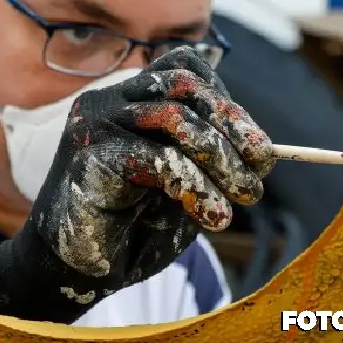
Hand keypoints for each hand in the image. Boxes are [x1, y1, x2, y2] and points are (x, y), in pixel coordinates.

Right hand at [0, 47, 275, 322]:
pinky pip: (156, 158)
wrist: (76, 273)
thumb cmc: (131, 230)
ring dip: (221, 158)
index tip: (261, 153)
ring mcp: (96, 124)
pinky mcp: (89, 156)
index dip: (229, 105)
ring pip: (173, 115)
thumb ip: (211, 161)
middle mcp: (110, 101)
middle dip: (232, 127)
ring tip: (243, 197)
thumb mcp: (185, 188)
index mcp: (130, 100)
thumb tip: (265, 153)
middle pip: (183, 83)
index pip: (185, 69)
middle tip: (259, 174)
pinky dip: (196, 186)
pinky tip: (213, 216)